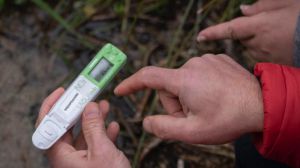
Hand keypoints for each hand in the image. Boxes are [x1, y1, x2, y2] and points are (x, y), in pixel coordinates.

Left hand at [35, 88, 129, 167]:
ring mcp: (80, 161)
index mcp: (61, 156)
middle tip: (87, 97)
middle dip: (79, 111)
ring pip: (83, 135)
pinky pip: (94, 144)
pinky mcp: (92, 163)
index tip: (62, 93)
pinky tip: (113, 126)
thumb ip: (94, 127)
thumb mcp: (102, 150)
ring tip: (104, 106)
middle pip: (67, 128)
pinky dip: (104, 134)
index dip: (52, 107)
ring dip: (94, 120)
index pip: (48, 126)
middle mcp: (67, 158)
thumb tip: (89, 107)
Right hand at [115, 55, 263, 143]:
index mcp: (184, 80)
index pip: (148, 77)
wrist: (262, 106)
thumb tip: (146, 122)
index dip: (130, 84)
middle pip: (169, 86)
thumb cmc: (228, 119)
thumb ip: (163, 128)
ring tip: (208, 106)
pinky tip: (216, 95)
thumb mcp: (192, 132)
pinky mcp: (217, 58)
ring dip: (189, 96)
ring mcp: (206, 59)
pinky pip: (198, 73)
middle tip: (194, 116)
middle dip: (175, 104)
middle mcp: (193, 64)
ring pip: (183, 81)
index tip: (120, 90)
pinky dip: (200, 86)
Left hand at [197, 0, 299, 64]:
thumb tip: (243, 10)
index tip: (200, 37)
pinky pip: (260, 53)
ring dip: (256, 39)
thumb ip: (261, 6)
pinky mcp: (271, 61)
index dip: (214, 33)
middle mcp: (258, 42)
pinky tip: (279, 42)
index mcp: (259, 26)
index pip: (230, 30)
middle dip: (248, 30)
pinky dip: (264, 47)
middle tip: (267, 24)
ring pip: (251, 45)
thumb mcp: (285, 3)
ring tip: (277, 33)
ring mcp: (265, 54)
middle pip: (242, 37)